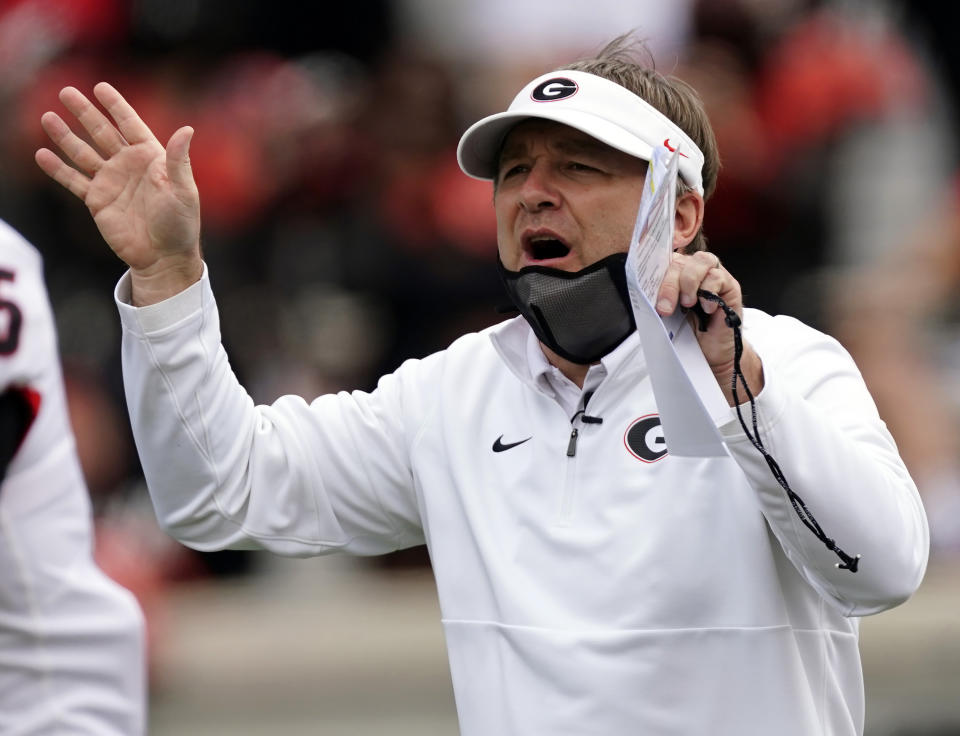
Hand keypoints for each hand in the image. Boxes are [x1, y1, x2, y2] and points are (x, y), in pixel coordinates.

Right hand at [35, 83, 202, 304]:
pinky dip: (57, 168)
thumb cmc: (180, 224)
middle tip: (66, 91)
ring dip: (65, 136)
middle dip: (85, 113)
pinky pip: (73, 180)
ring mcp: (111, 181)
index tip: (100, 87)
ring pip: (83, 152)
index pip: (131, 125)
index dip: (116, 106)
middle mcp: (129, 165)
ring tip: (47, 117)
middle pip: (102, 132)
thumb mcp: (183, 191)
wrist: (164, 257)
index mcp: (152, 158)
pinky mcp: (97, 200)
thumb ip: (179, 160)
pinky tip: (42, 154)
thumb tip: (186, 129)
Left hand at [656, 250, 763, 404]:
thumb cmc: (688, 331)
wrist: (709, 352)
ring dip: (689, 283)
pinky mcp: (730, 285)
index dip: (655, 263)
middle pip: (680, 262)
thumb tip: (643, 292)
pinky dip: (709, 292)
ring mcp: (713, 274)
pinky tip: (706, 309)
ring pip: (701, 261)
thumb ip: (658, 298)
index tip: (647, 284)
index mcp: (675, 273)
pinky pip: (718, 276)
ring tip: (688, 305)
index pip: (663, 258)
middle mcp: (694, 269)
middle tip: (665, 308)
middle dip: (669, 285)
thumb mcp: (667, 313)